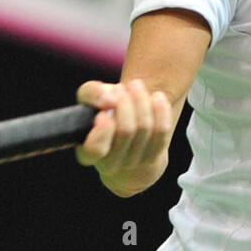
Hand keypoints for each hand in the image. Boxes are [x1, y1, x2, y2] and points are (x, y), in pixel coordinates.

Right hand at [75, 79, 172, 195]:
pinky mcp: (153, 157)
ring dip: (141, 101)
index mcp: (88, 154)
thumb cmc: (102, 110)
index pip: (95, 149)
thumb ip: (91, 94)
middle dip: (125, 102)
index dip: (103, 130)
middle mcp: (110, 164)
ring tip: (136, 87)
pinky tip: (157, 97)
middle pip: (125, 131)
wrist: (125, 123)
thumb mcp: (89, 98)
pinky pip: (162, 132)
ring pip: (144, 128)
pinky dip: (161, 110)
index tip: (105, 111)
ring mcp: (133, 163)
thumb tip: (109, 100)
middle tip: (122, 87)